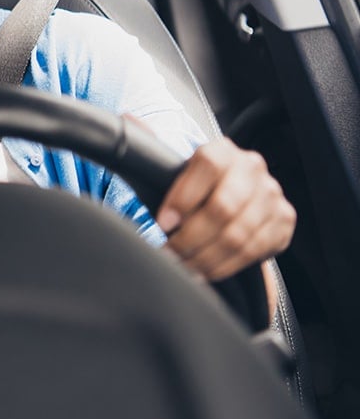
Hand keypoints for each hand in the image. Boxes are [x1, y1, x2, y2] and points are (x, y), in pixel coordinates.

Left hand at [156, 137, 295, 280]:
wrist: (235, 189)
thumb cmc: (197, 183)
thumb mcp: (178, 168)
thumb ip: (159, 162)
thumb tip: (135, 146)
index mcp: (223, 151)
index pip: (207, 166)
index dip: (183, 197)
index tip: (162, 223)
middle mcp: (252, 169)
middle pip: (223, 208)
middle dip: (190, 238)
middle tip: (169, 253)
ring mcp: (271, 195)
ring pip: (238, 235)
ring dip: (204, 258)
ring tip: (182, 267)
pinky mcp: (283, 221)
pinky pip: (254, 252)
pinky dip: (224, 267)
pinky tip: (204, 271)